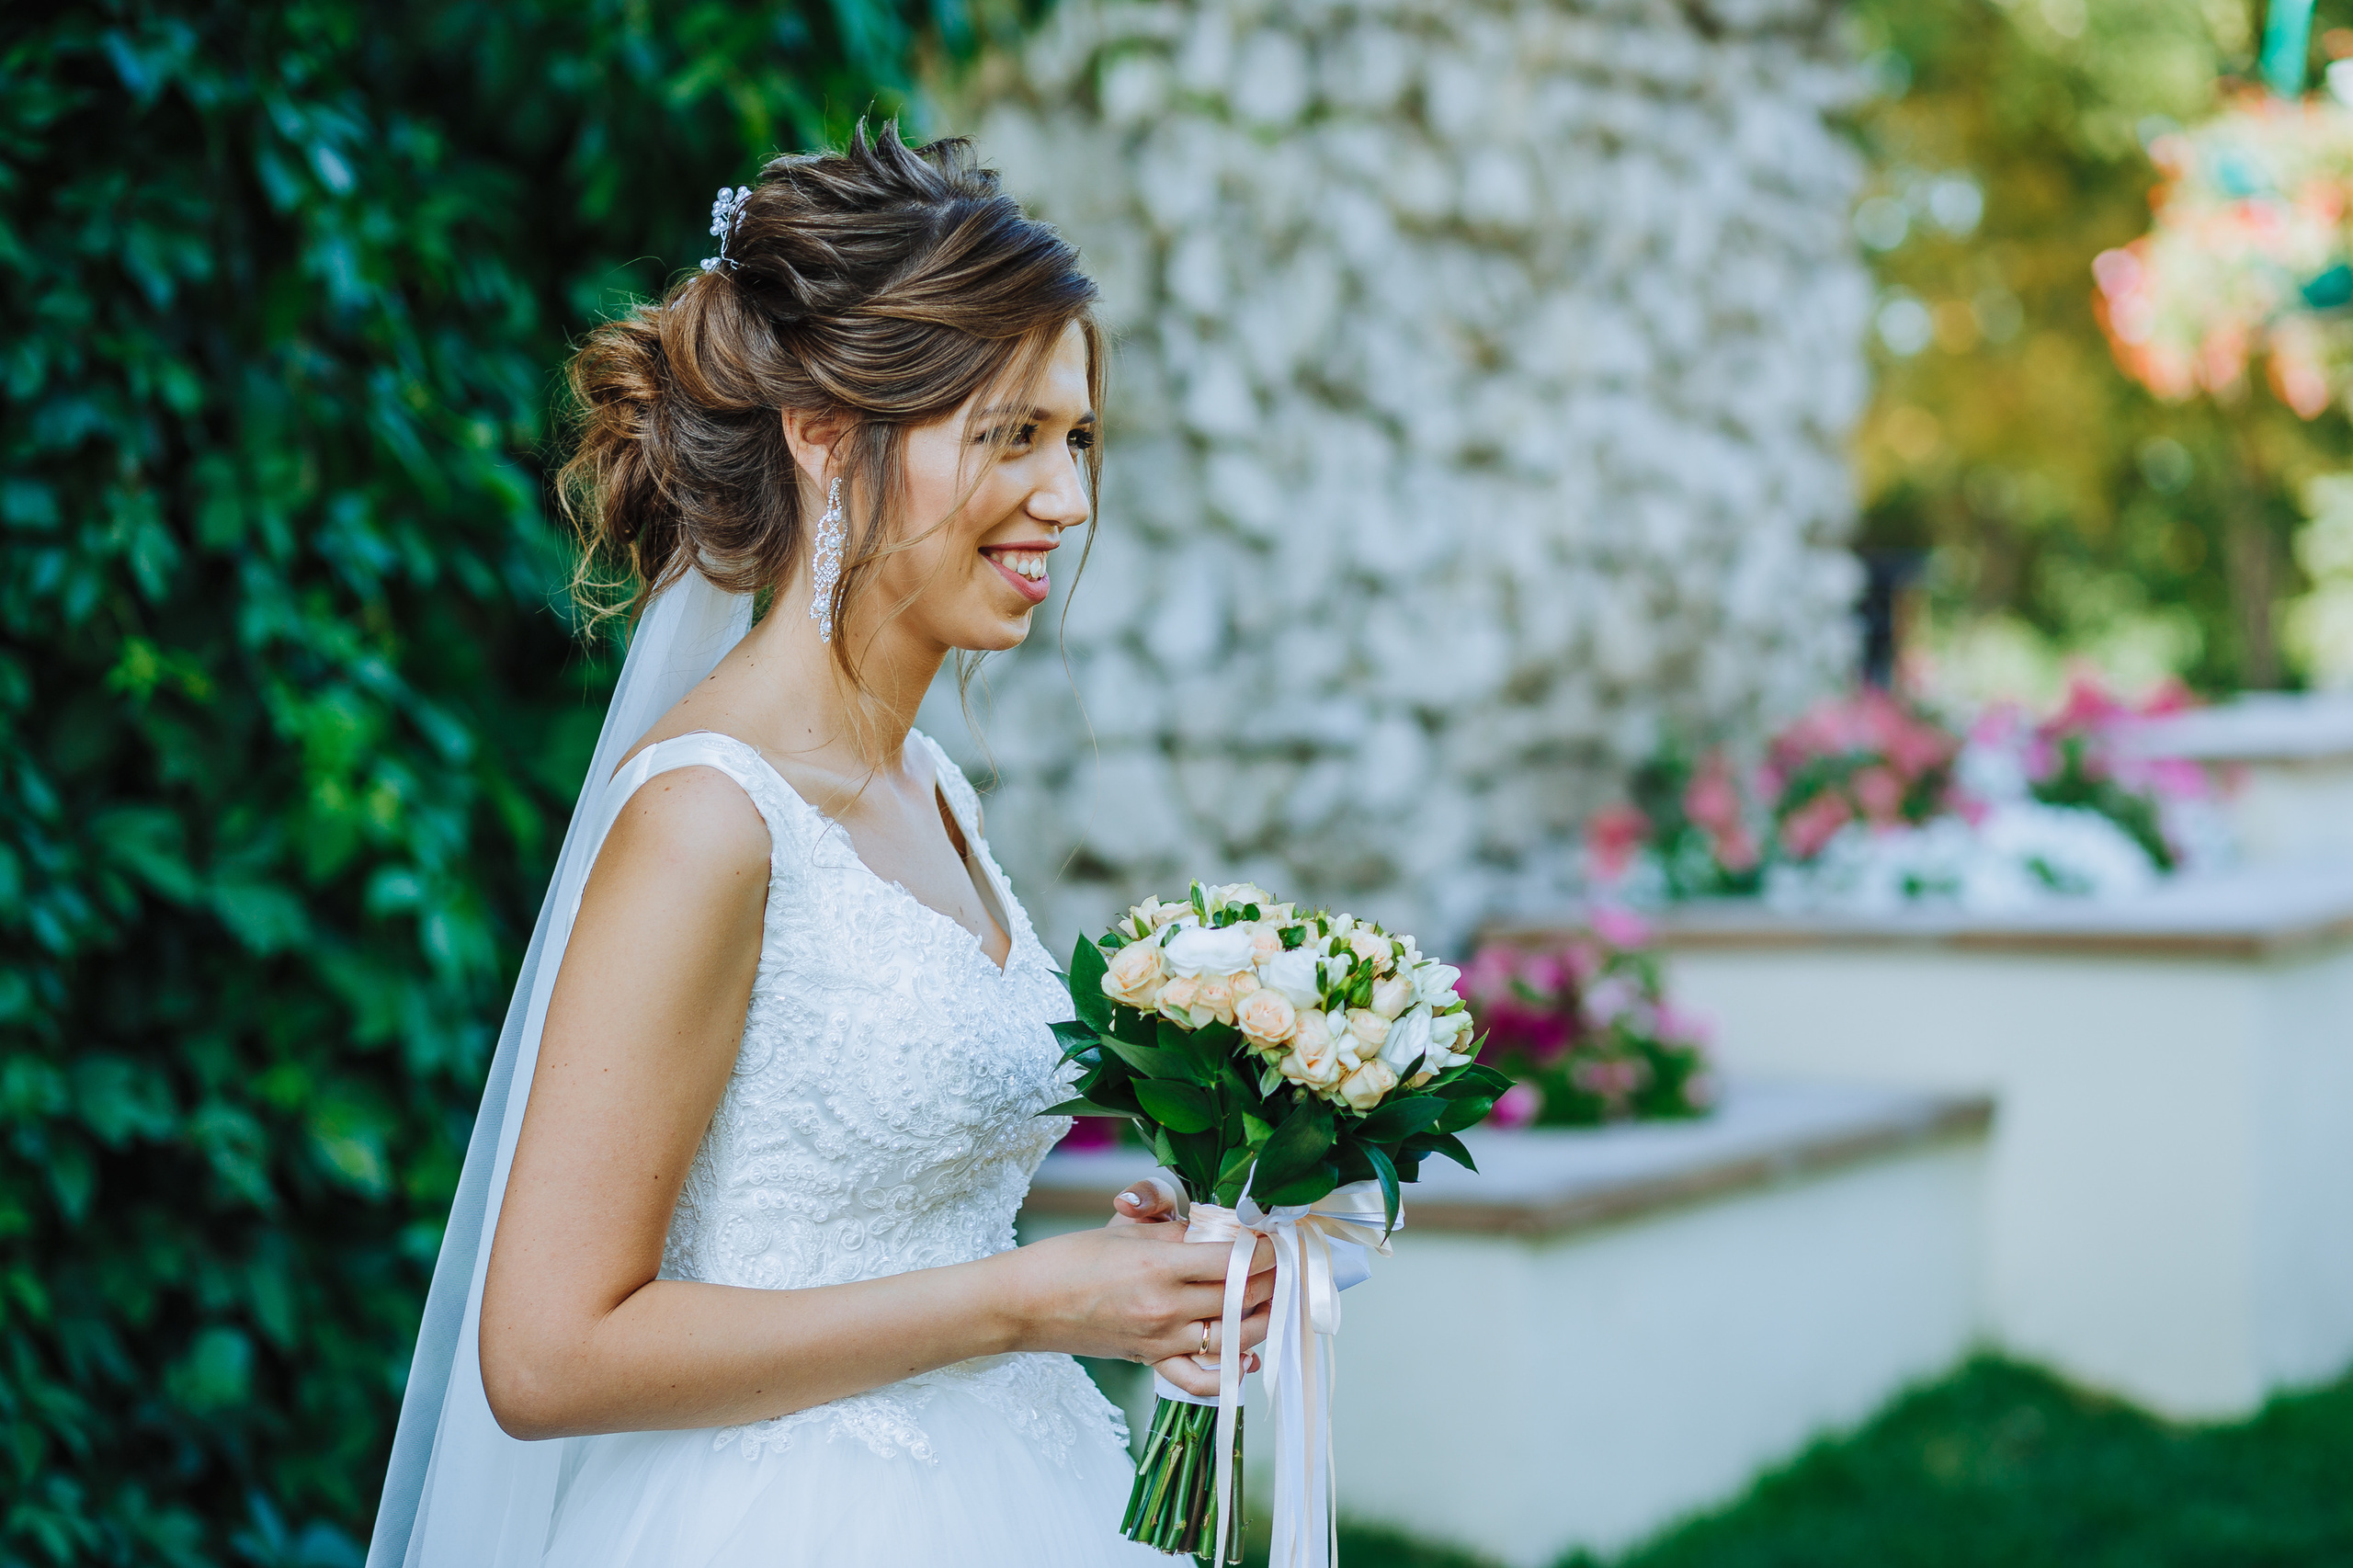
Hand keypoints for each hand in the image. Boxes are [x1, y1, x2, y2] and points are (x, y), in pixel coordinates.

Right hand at [998, 1218, 1274, 1384]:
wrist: (1027, 1303)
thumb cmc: (1071, 1258)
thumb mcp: (1125, 1229)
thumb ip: (1173, 1228)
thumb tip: (1215, 1230)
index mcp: (1159, 1265)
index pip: (1234, 1262)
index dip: (1262, 1251)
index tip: (1272, 1239)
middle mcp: (1166, 1308)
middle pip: (1241, 1298)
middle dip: (1269, 1279)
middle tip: (1280, 1263)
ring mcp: (1160, 1340)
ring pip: (1233, 1336)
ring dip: (1261, 1318)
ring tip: (1272, 1297)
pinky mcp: (1151, 1361)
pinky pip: (1201, 1380)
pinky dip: (1230, 1374)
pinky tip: (1248, 1356)